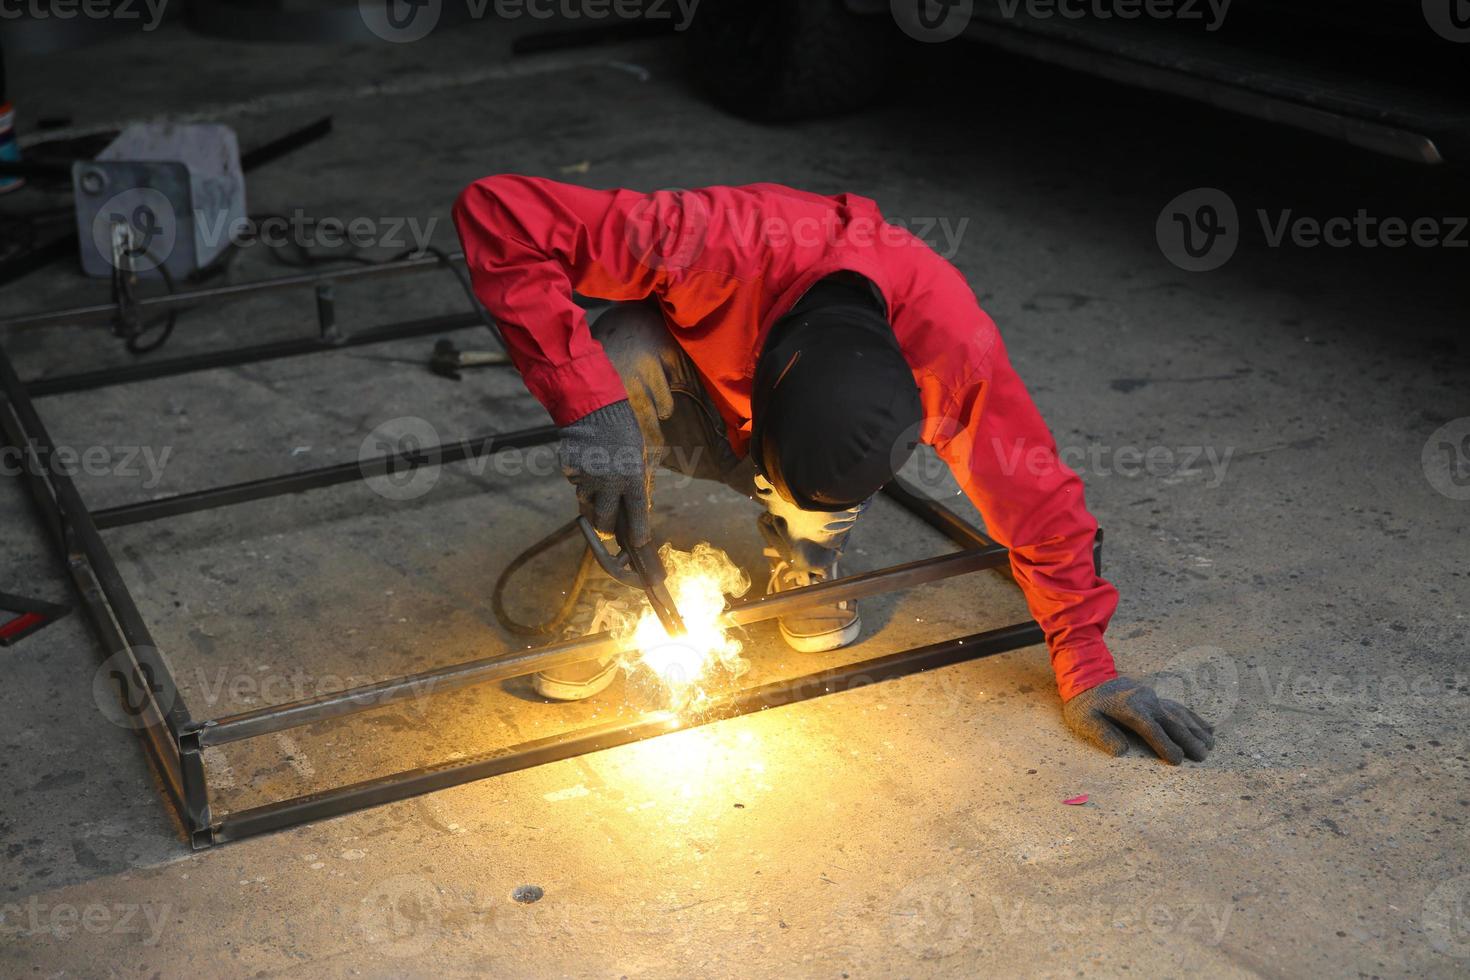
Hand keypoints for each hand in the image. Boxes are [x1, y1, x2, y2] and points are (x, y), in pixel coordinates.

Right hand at [557, 399, 652, 546]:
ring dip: (592, 502)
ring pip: (587, 504)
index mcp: (632, 475)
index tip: (638, 544)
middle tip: (609, 528)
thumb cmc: (622, 431)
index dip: (638, 532)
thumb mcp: (637, 455)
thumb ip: (635, 481)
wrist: (593, 406)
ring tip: (598, 482)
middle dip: (607, 527)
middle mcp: (610, 480)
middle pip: (605, 520)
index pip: (637, 513)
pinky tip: (587, 463)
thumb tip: (633, 509)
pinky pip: (576, 485)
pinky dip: (581, 480)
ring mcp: (587, 477)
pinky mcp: (570, 471)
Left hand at [1063, 676, 1214, 764]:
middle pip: (1170, 720)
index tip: (1177, 760)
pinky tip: (1207, 727)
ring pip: (1179, 713)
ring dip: (1195, 728)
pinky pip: (1178, 707)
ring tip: (1210, 744)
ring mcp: (1152, 697)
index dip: (1164, 744)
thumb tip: (1122, 751)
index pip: (1150, 728)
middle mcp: (1145, 700)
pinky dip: (1193, 718)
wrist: (1088, 679)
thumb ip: (1102, 734)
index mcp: (1128, 707)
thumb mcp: (1085, 720)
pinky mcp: (1155, 697)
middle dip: (1188, 738)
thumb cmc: (1086, 706)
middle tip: (1202, 756)